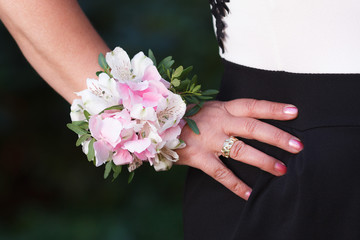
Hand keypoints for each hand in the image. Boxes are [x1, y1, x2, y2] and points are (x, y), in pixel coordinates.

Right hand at [176, 99, 302, 199]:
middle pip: (252, 127)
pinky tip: (249, 193)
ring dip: (262, 161)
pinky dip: (236, 185)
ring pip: (240, 150)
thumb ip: (231, 113)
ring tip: (281, 170)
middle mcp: (219, 122)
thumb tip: (256, 119)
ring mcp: (209, 140)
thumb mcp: (212, 109)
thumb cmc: (191, 118)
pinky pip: (220, 173)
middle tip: (297, 146)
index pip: (252, 106)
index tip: (294, 112)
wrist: (160, 126)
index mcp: (223, 108)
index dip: (273, 108)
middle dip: (276, 136)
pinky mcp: (199, 157)